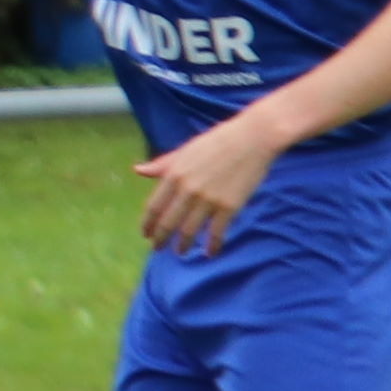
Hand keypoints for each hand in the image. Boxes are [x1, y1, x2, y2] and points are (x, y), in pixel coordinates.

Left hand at [136, 110, 285, 256]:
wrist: (253, 138)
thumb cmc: (217, 142)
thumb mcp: (185, 151)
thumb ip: (162, 164)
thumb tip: (137, 170)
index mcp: (174, 175)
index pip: (154, 207)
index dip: (148, 224)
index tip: (145, 234)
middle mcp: (187, 190)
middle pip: (168, 222)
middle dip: (161, 239)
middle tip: (158, 248)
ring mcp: (208, 199)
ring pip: (189, 230)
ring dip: (183, 245)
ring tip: (181, 252)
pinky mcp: (230, 206)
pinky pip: (217, 232)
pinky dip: (212, 245)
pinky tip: (210, 252)